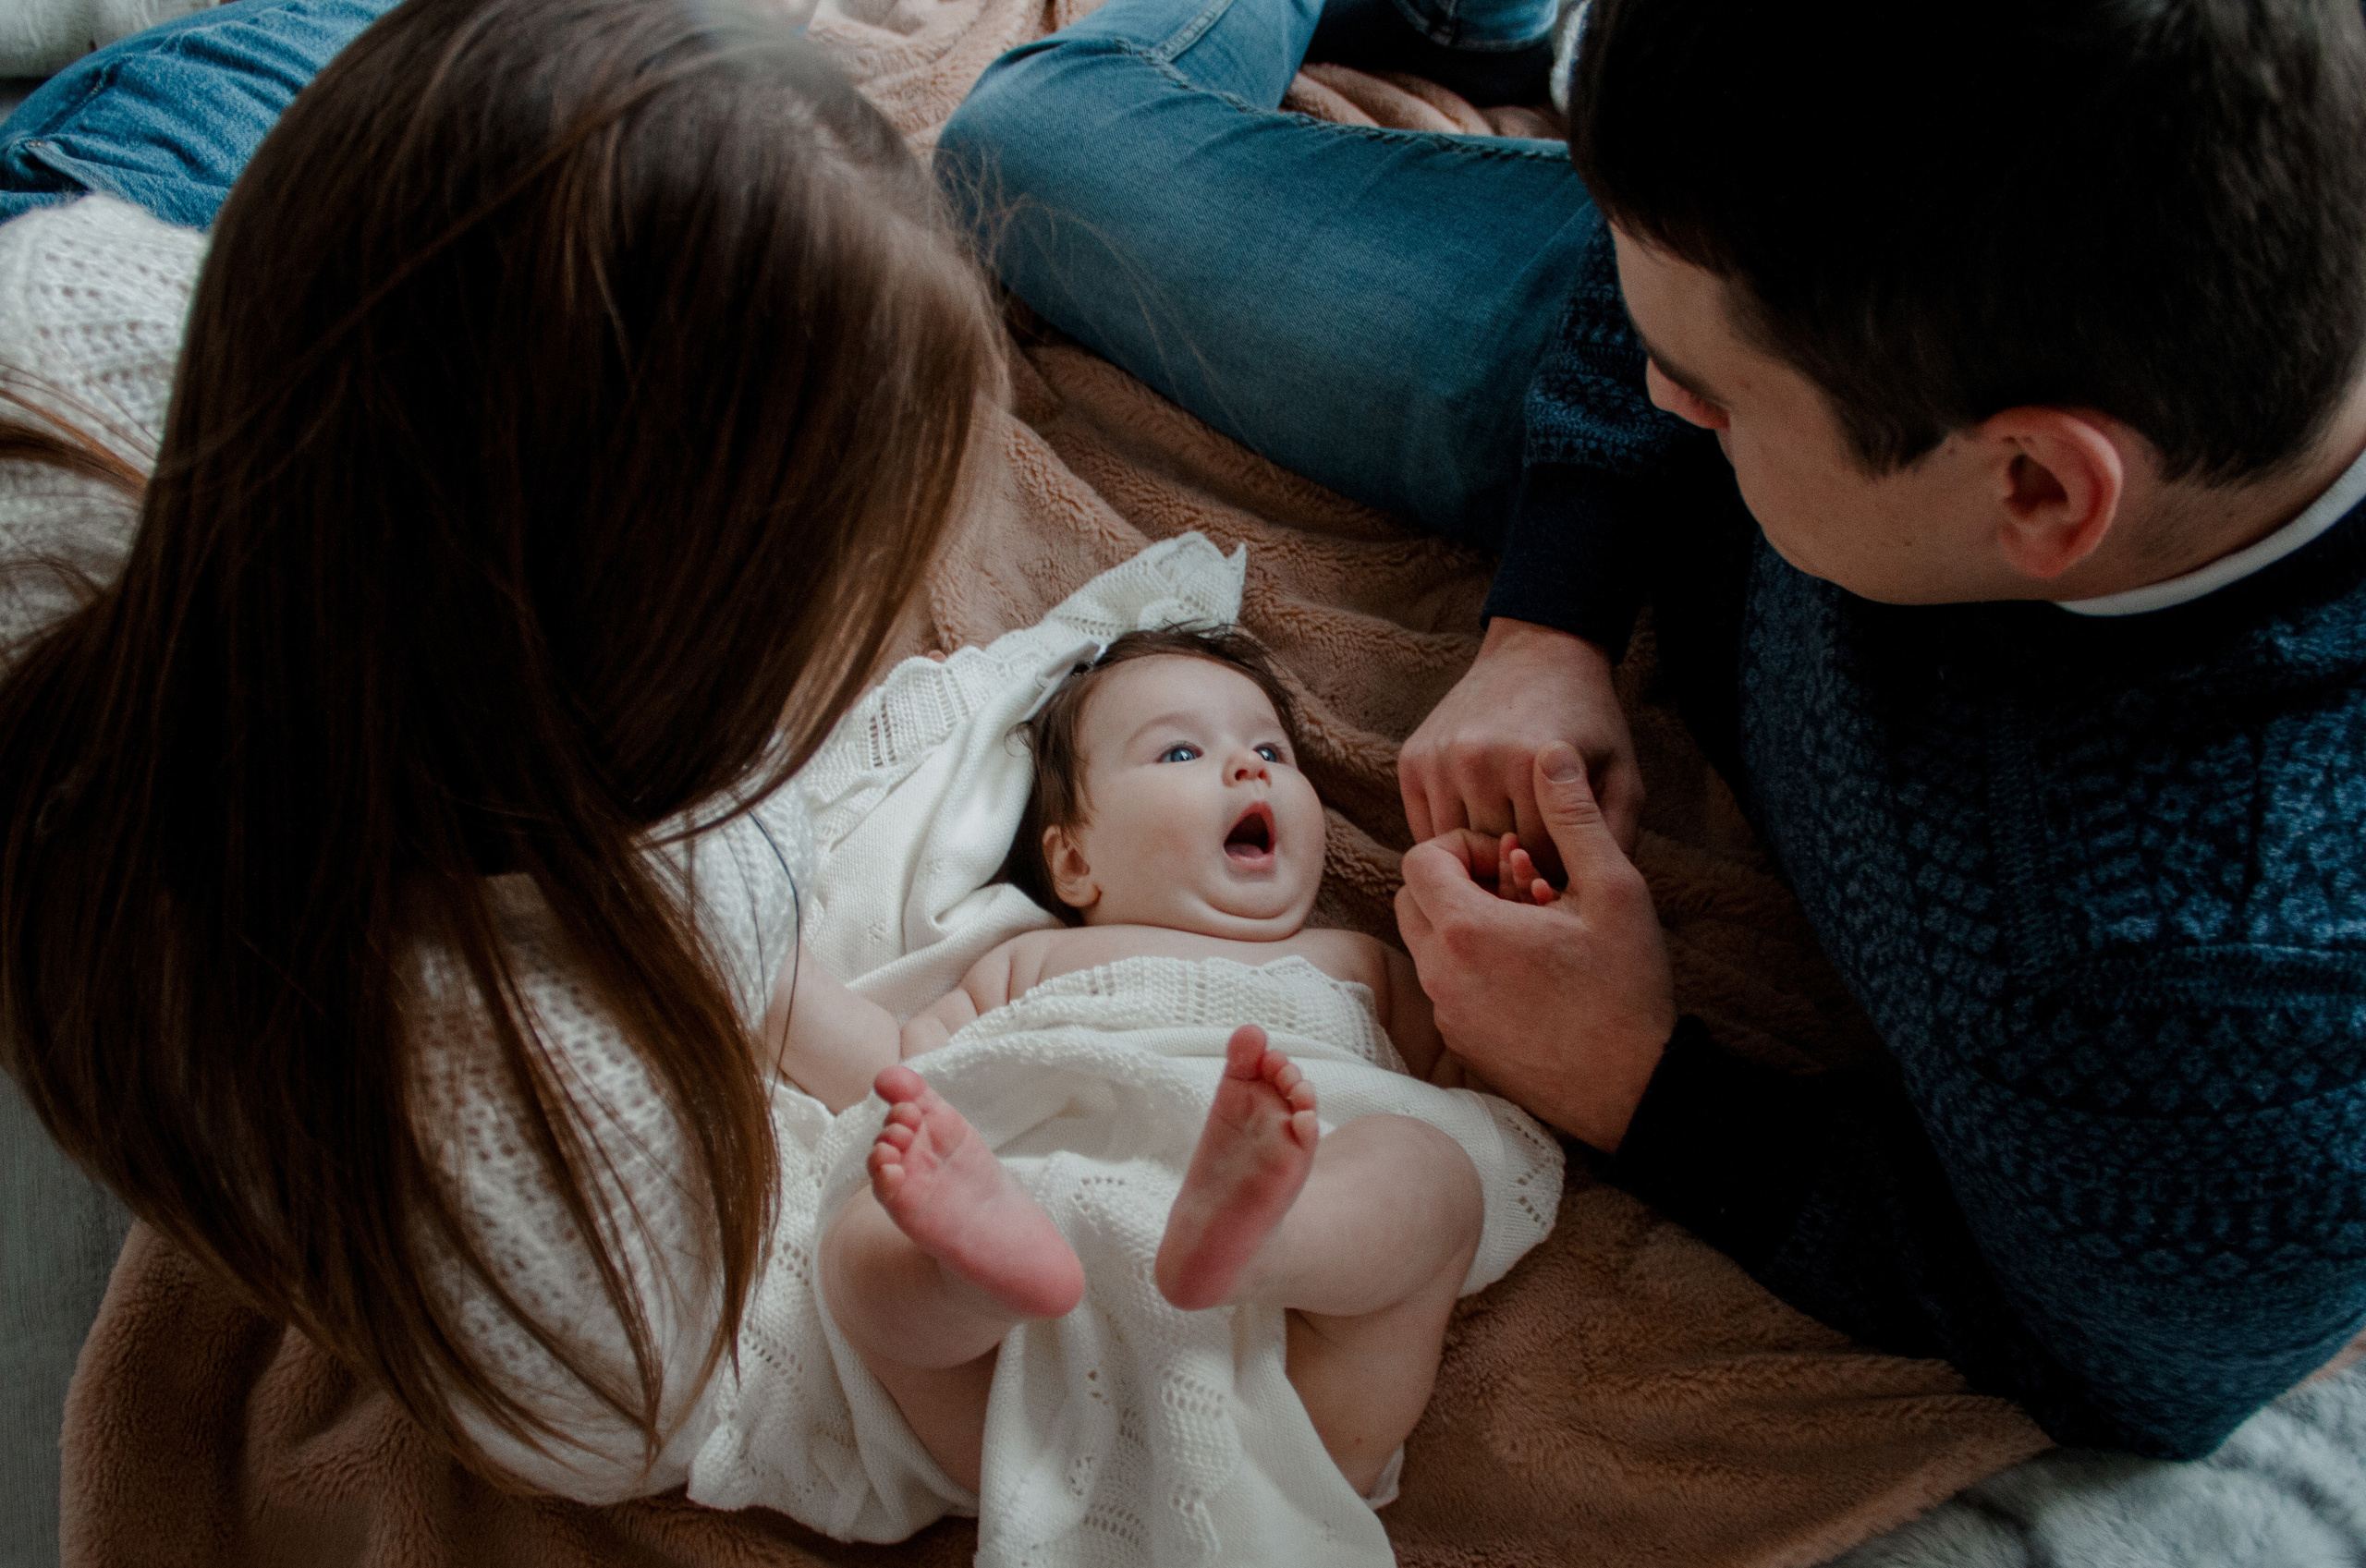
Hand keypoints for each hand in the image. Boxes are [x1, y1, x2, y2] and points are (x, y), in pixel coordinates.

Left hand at [1395, 745, 1674, 1152]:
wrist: (1635, 1089)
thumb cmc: (1628, 987)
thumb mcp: (1614, 888)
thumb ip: (1574, 815)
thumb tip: (1552, 752)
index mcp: (1467, 930)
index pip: (1419, 858)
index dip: (1462, 847)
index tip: (1512, 860)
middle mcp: (1441, 973)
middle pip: (1410, 898)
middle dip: (1454, 880)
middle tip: (1515, 887)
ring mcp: (1446, 1013)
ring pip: (1423, 942)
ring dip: (1460, 923)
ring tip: (1526, 927)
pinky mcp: (1460, 1044)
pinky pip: (1442, 985)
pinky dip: (1468, 966)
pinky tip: (1527, 971)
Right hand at [1397, 617, 1641, 878]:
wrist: (1538, 653)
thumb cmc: (1589, 723)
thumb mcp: (1622, 779)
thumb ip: (1613, 840)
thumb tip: (1582, 902)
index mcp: (1531, 766)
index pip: (1537, 863)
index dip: (1556, 883)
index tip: (1569, 885)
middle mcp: (1476, 760)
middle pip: (1490, 859)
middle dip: (1515, 876)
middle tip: (1537, 881)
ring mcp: (1438, 759)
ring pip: (1451, 849)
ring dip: (1477, 862)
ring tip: (1509, 863)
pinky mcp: (1411, 760)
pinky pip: (1424, 828)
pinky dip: (1449, 842)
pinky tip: (1479, 838)